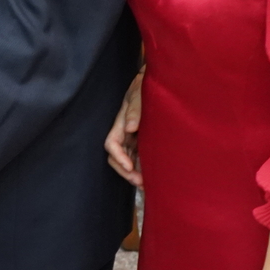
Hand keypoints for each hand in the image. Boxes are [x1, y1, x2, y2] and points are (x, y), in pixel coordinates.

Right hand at [105, 71, 144, 187]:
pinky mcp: (143, 143)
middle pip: (117, 157)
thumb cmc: (144, 88)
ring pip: (128, 161)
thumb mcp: (139, 95)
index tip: (129, 166)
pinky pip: (139, 158)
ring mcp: (133, 139)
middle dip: (125, 171)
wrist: (156, 85)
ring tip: (146, 185)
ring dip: (134, 174)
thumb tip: (131, 128)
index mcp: (120, 124)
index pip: (112, 144)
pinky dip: (142, 169)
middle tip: (139, 181)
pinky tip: (151, 177)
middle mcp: (125, 134)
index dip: (118, 157)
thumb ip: (135, 110)